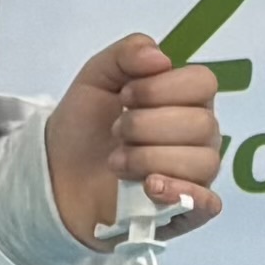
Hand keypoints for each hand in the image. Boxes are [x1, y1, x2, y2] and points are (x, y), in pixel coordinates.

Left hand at [47, 31, 228, 243]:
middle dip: (147, 126)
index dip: (163, 88)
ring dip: (149, 158)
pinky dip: (181, 192)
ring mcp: (196, 174)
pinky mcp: (186, 211)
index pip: (203, 83)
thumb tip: (161, 57)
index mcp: (185, 99)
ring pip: (202, 162)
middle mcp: (198, 135)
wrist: (56, 175)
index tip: (125, 97)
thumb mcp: (97, 77)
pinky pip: (208, 203)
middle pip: (202, 124)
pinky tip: (150, 186)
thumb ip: (127, 53)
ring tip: (116, 162)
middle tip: (115, 132)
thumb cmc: (83, 126)